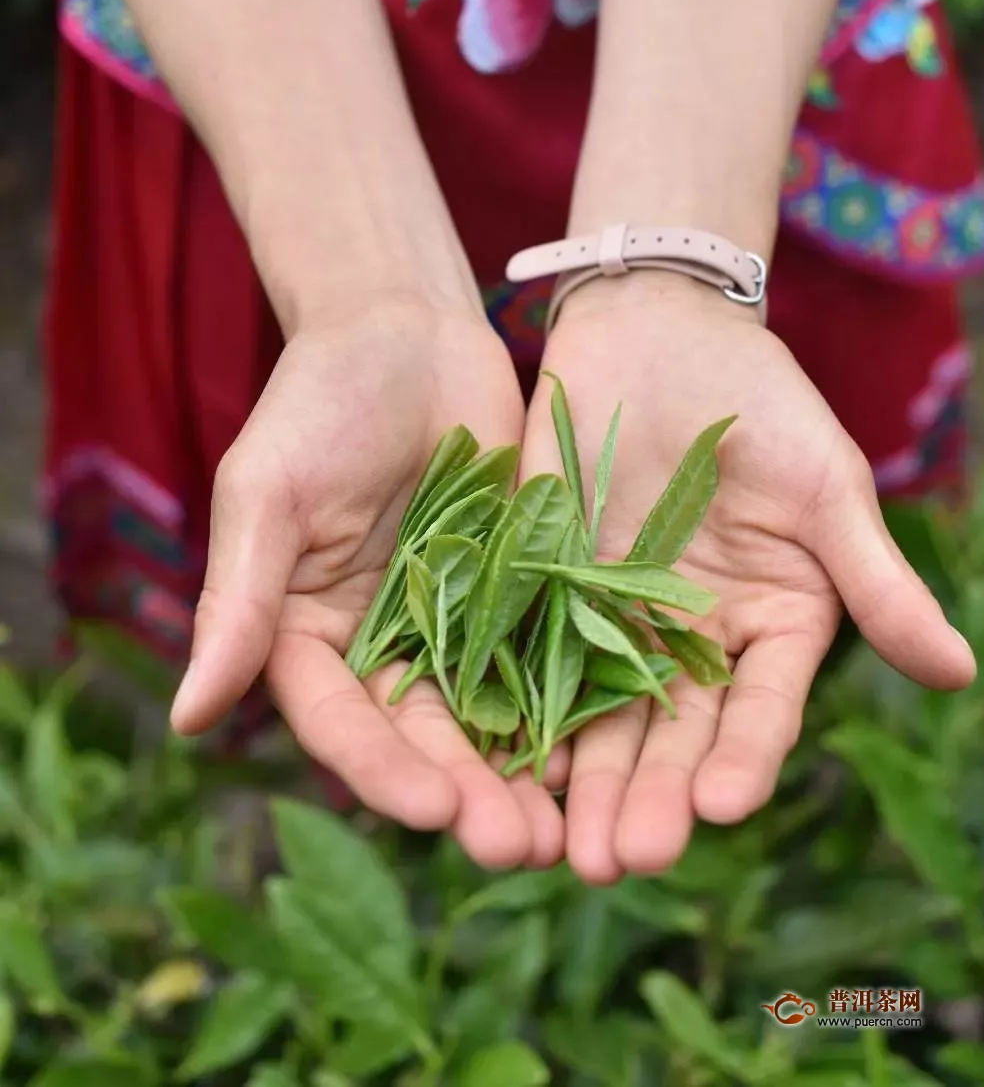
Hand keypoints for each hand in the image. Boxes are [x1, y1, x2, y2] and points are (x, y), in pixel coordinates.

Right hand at [170, 297, 564, 869]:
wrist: (405, 329)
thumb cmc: (318, 399)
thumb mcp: (267, 494)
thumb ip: (237, 603)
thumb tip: (186, 721)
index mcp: (306, 632)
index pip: (341, 719)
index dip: (381, 768)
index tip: (431, 809)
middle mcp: (379, 642)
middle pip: (420, 736)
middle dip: (465, 792)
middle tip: (517, 845)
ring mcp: (453, 620)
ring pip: (486, 714)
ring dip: (520, 773)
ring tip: (565, 829)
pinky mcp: (516, 589)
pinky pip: (543, 655)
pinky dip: (569, 704)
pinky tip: (606, 747)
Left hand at [521, 275, 974, 883]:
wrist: (659, 328)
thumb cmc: (763, 401)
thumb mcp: (825, 487)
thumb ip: (874, 582)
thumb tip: (957, 671)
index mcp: (770, 627)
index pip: (759, 709)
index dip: (742, 758)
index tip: (724, 806)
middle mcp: (692, 641)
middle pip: (671, 733)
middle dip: (649, 795)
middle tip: (621, 857)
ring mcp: (613, 617)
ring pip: (597, 713)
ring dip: (581, 779)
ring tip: (562, 845)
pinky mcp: (545, 585)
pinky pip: (526, 654)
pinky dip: (511, 707)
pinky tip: (495, 760)